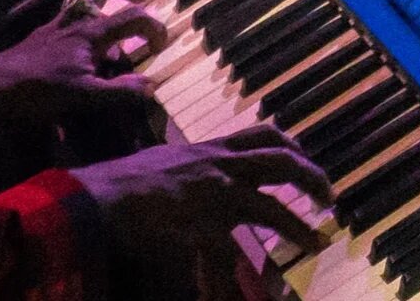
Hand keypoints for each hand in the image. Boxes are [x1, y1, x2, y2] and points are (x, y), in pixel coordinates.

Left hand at [0, 0, 168, 125]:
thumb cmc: (36, 90)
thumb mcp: (81, 96)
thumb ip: (118, 91)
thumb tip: (150, 86)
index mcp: (89, 33)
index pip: (132, 18)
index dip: (154, 27)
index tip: (161, 44)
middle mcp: (74, 22)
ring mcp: (56, 26)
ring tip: (115, 8)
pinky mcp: (42, 36)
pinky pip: (67, 16)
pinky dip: (82, 19)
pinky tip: (84, 42)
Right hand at [73, 126, 333, 300]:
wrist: (90, 198)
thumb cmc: (113, 183)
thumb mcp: (156, 164)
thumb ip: (179, 168)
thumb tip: (181, 173)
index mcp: (207, 151)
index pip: (261, 134)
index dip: (290, 144)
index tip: (306, 155)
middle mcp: (216, 166)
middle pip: (281, 162)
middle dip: (311, 177)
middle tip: (329, 197)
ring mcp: (213, 195)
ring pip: (270, 208)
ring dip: (296, 227)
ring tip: (315, 242)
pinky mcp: (202, 226)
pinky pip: (228, 259)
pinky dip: (235, 282)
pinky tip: (250, 296)